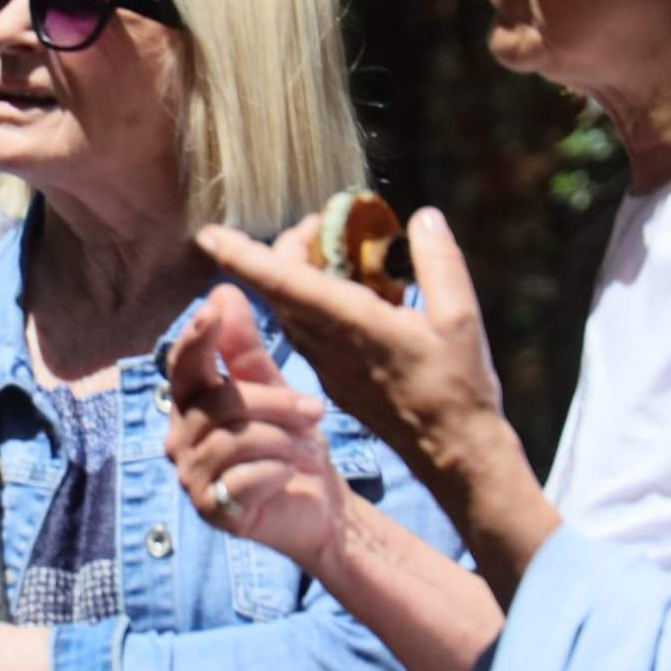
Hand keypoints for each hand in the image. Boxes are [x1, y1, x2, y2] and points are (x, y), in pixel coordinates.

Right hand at [164, 287, 348, 572]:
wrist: (317, 502)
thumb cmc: (290, 439)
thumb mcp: (272, 386)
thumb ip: (245, 346)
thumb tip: (222, 291)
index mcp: (192, 402)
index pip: (182, 365)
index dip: (195, 338)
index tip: (212, 313)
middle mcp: (180, 438)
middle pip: (220, 403)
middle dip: (276, 403)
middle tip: (315, 411)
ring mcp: (192, 477)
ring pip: (235, 441)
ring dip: (284, 441)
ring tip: (307, 448)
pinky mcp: (213, 511)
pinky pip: (246, 479)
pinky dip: (278, 472)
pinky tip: (290, 476)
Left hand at [192, 206, 516, 507]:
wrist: (453, 453)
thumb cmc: (458, 388)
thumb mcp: (460, 318)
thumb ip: (439, 262)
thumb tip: (423, 217)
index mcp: (350, 324)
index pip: (281, 283)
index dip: (242, 256)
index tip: (209, 234)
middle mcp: (327, 344)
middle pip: (281, 286)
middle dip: (288, 247)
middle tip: (324, 223)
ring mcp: (327, 364)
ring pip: (291, 309)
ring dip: (297, 273)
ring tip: (336, 248)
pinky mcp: (335, 376)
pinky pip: (306, 329)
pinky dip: (311, 299)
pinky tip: (346, 291)